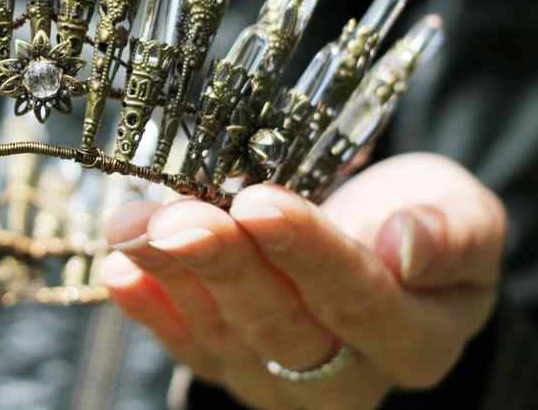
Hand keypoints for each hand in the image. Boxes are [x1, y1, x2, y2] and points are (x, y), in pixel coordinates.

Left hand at [101, 153, 505, 408]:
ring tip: (133, 225)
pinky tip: (118, 268)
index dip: (305, 250)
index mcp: (412, 338)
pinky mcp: (227, 361)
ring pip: (220, 332)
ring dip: (168, 273)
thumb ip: (452, 233)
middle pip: (277, 325)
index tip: (261, 203)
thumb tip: (405, 250)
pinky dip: (146, 305)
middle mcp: (343, 373)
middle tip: (177, 218)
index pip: (357, 298)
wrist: (373, 235)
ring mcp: (276, 376)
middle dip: (221, 264)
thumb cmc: (413, 218)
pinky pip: (184, 343)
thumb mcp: (459, 211)